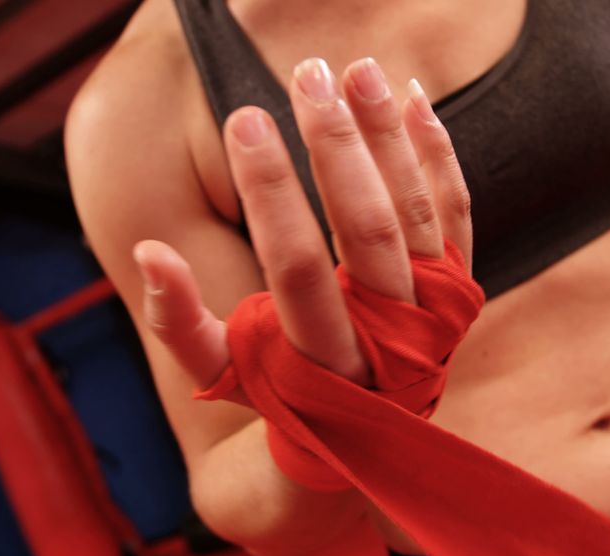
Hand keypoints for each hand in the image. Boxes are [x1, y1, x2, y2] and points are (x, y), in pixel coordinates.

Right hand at [133, 57, 471, 402]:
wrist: (366, 431)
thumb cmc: (282, 390)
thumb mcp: (224, 374)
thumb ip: (178, 321)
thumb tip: (152, 251)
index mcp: (322, 360)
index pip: (297, 266)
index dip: (270, 193)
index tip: (244, 120)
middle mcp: (388, 338)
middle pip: (369, 230)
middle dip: (337, 148)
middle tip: (306, 75)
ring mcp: (432, 312)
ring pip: (418, 214)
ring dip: (391, 137)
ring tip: (361, 70)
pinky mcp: (457, 287)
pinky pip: (458, 213)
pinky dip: (439, 155)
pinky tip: (414, 99)